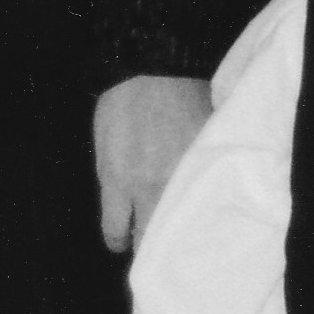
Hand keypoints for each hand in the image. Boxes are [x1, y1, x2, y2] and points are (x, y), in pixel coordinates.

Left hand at [93, 72, 211, 252]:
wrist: (158, 65)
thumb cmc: (122, 103)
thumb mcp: (103, 147)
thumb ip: (113, 185)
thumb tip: (123, 215)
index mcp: (119, 180)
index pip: (116, 232)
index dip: (119, 241)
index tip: (125, 241)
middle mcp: (151, 184)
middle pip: (152, 237)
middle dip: (149, 246)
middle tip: (154, 248)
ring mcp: (185, 174)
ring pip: (183, 222)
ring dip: (180, 229)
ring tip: (182, 234)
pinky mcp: (209, 161)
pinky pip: (208, 194)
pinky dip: (204, 202)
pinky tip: (204, 204)